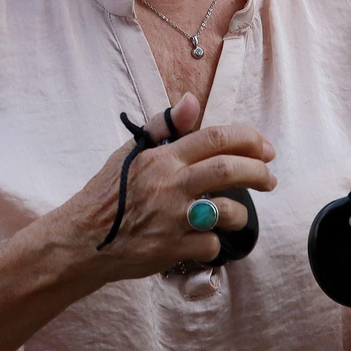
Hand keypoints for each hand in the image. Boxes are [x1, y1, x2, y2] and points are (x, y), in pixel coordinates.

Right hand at [69, 93, 276, 282]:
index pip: (215, 137)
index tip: (265, 148)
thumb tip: (192, 101)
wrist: (81, 240)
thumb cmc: (107, 194)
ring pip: (227, 211)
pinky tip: (205, 239)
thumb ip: (163, 126)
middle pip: (229, 170)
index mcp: (162, 158)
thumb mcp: (130, 152)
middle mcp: (170, 185)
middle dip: (258, 172)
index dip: (248, 139)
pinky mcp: (172, 249)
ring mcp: (172, 219)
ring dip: (240, 213)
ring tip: (237, 214)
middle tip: (270, 179)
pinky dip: (213, 243)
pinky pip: (210, 245)